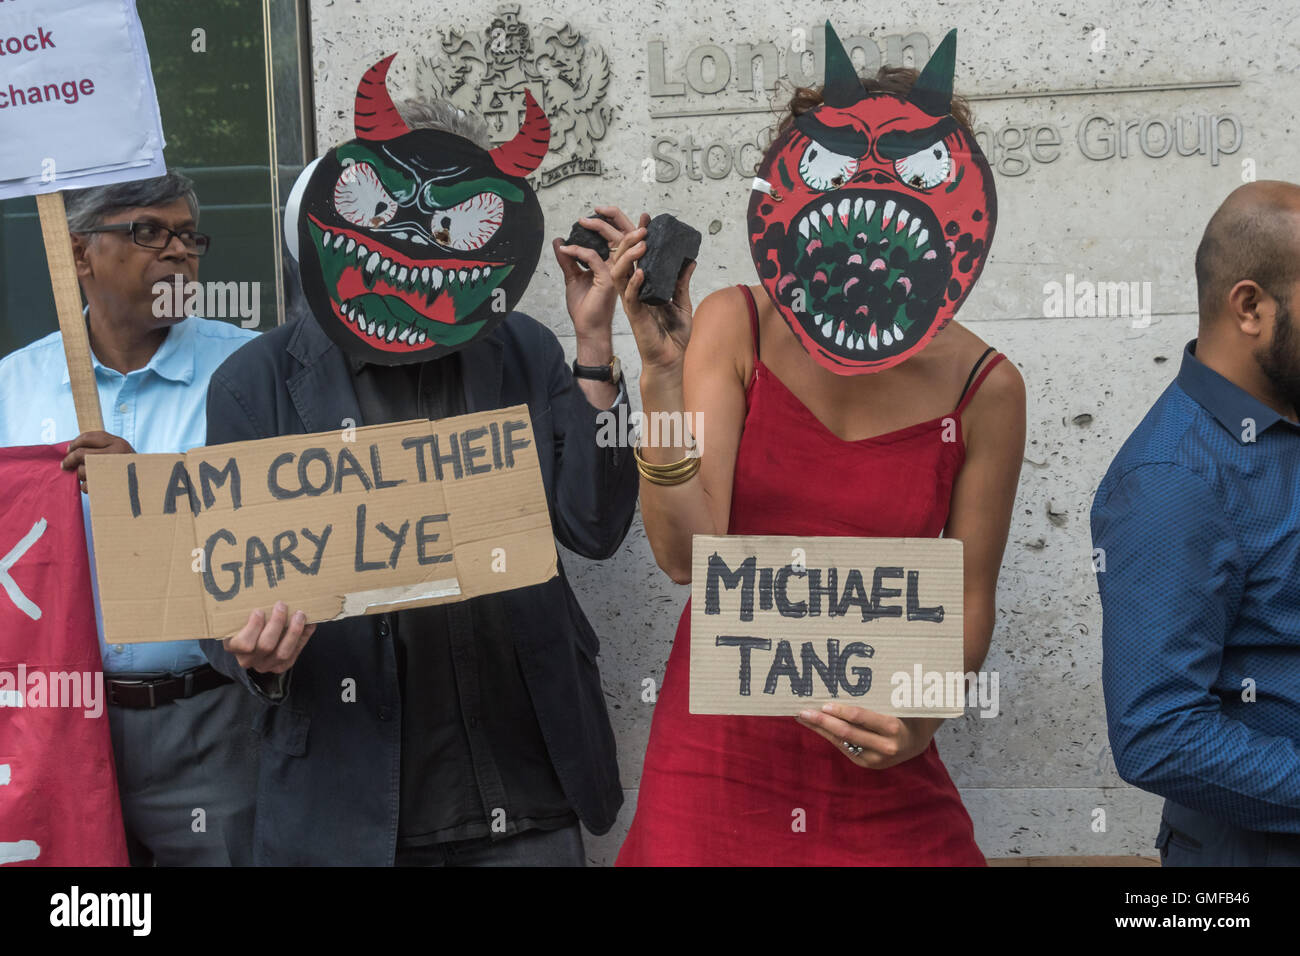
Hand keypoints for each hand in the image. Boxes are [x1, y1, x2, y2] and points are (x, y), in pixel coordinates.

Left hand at [62, 430, 134, 492]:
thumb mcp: (119, 450)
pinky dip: (85, 486)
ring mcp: (112, 470)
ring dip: (80, 475)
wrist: (146, 484)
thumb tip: (71, 449)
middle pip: (81, 454)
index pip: (88, 437)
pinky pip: (86, 485)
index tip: (68, 450)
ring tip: (86, 476)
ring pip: (82, 470)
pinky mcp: (108, 485)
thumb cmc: (127, 467)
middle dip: (69, 459)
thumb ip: (101, 446)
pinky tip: (92, 485)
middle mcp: (116, 454)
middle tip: (64, 465)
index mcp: (118, 443)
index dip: (74, 443)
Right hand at [222, 601, 315, 674]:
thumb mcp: (240, 616)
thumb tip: (267, 589)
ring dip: (293, 631)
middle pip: (266, 645)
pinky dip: (303, 637)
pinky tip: (309, 624)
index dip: (253, 627)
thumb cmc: (245, 621)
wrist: (253, 638)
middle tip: (282, 605)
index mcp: (233, 647)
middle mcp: (247, 660)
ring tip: (299, 614)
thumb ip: (247, 609)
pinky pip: (294, 653)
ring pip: (282, 652)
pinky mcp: (281, 667)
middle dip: (277, 623)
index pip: (243, 643)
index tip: (259, 611)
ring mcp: (265, 665)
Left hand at [553, 205, 631, 341]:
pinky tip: (567, 249)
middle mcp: (617, 267)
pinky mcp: (608, 280)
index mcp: (612, 266)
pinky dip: (579, 251)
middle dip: (613, 219)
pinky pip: (594, 258)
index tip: (592, 214)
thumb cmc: (584, 308)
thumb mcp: (572, 278)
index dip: (610, 224)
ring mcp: (615, 273)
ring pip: (617, 245)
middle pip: (621, 237)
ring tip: (588, 219)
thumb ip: (568, 260)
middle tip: (594, 210)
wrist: (587, 328)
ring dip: (604, 229)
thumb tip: (559, 241)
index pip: (616, 240)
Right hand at [608, 211, 694, 375]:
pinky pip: (631, 296)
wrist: (671, 360)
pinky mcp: (635, 316)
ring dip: (629, 257)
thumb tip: (690, 261)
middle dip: (629, 240)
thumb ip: (682, 282)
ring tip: (641, 242)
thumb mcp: (682, 303)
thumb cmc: (673, 336)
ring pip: (621, 274)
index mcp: (644, 286)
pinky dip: (634, 283)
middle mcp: (634, 291)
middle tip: (642, 226)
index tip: (646, 218)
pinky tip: (641, 271)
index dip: (638, 237)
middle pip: (623, 260)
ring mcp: (632, 303)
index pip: (637, 257)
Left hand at [795, 703, 939, 769]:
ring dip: (820, 729)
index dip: (840, 711)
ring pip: (841, 742)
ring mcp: (875, 759)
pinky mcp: (867, 764)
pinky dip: (828, 736)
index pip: (861, 718)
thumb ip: (876, 697)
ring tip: (803, 717)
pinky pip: (843, 748)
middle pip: (847, 732)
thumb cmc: (901, 713)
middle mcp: (885, 746)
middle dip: (822, 721)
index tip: (823, 703)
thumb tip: (844, 681)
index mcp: (893, 727)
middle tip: (803, 711)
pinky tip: (815, 727)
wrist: (915, 741)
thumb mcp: (895, 703)